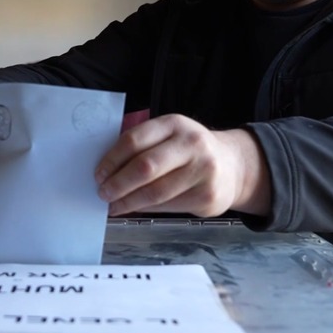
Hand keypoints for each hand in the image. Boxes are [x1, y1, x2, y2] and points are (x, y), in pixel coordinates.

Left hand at [95, 114, 270, 216]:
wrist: (234, 165)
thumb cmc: (188, 151)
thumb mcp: (169, 136)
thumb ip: (143, 146)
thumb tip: (106, 172)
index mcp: (174, 124)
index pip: (134, 140)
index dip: (112, 159)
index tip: (98, 174)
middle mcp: (191, 144)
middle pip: (145, 167)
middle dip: (118, 183)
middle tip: (103, 193)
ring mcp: (203, 170)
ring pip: (156, 192)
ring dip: (128, 201)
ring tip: (113, 206)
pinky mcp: (207, 196)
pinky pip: (168, 206)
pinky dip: (146, 209)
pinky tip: (134, 209)